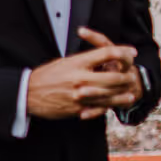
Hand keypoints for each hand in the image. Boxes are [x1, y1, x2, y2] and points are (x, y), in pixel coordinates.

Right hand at [26, 27, 140, 120]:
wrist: (28, 94)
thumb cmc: (46, 76)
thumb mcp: (64, 62)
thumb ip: (83, 60)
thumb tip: (101, 58)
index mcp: (77, 63)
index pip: (106, 53)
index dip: (122, 52)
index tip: (131, 52)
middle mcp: (80, 78)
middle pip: (114, 75)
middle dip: (127, 75)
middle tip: (132, 74)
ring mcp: (80, 95)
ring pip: (110, 94)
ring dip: (123, 92)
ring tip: (131, 90)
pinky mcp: (78, 108)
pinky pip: (99, 107)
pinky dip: (111, 104)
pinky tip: (118, 102)